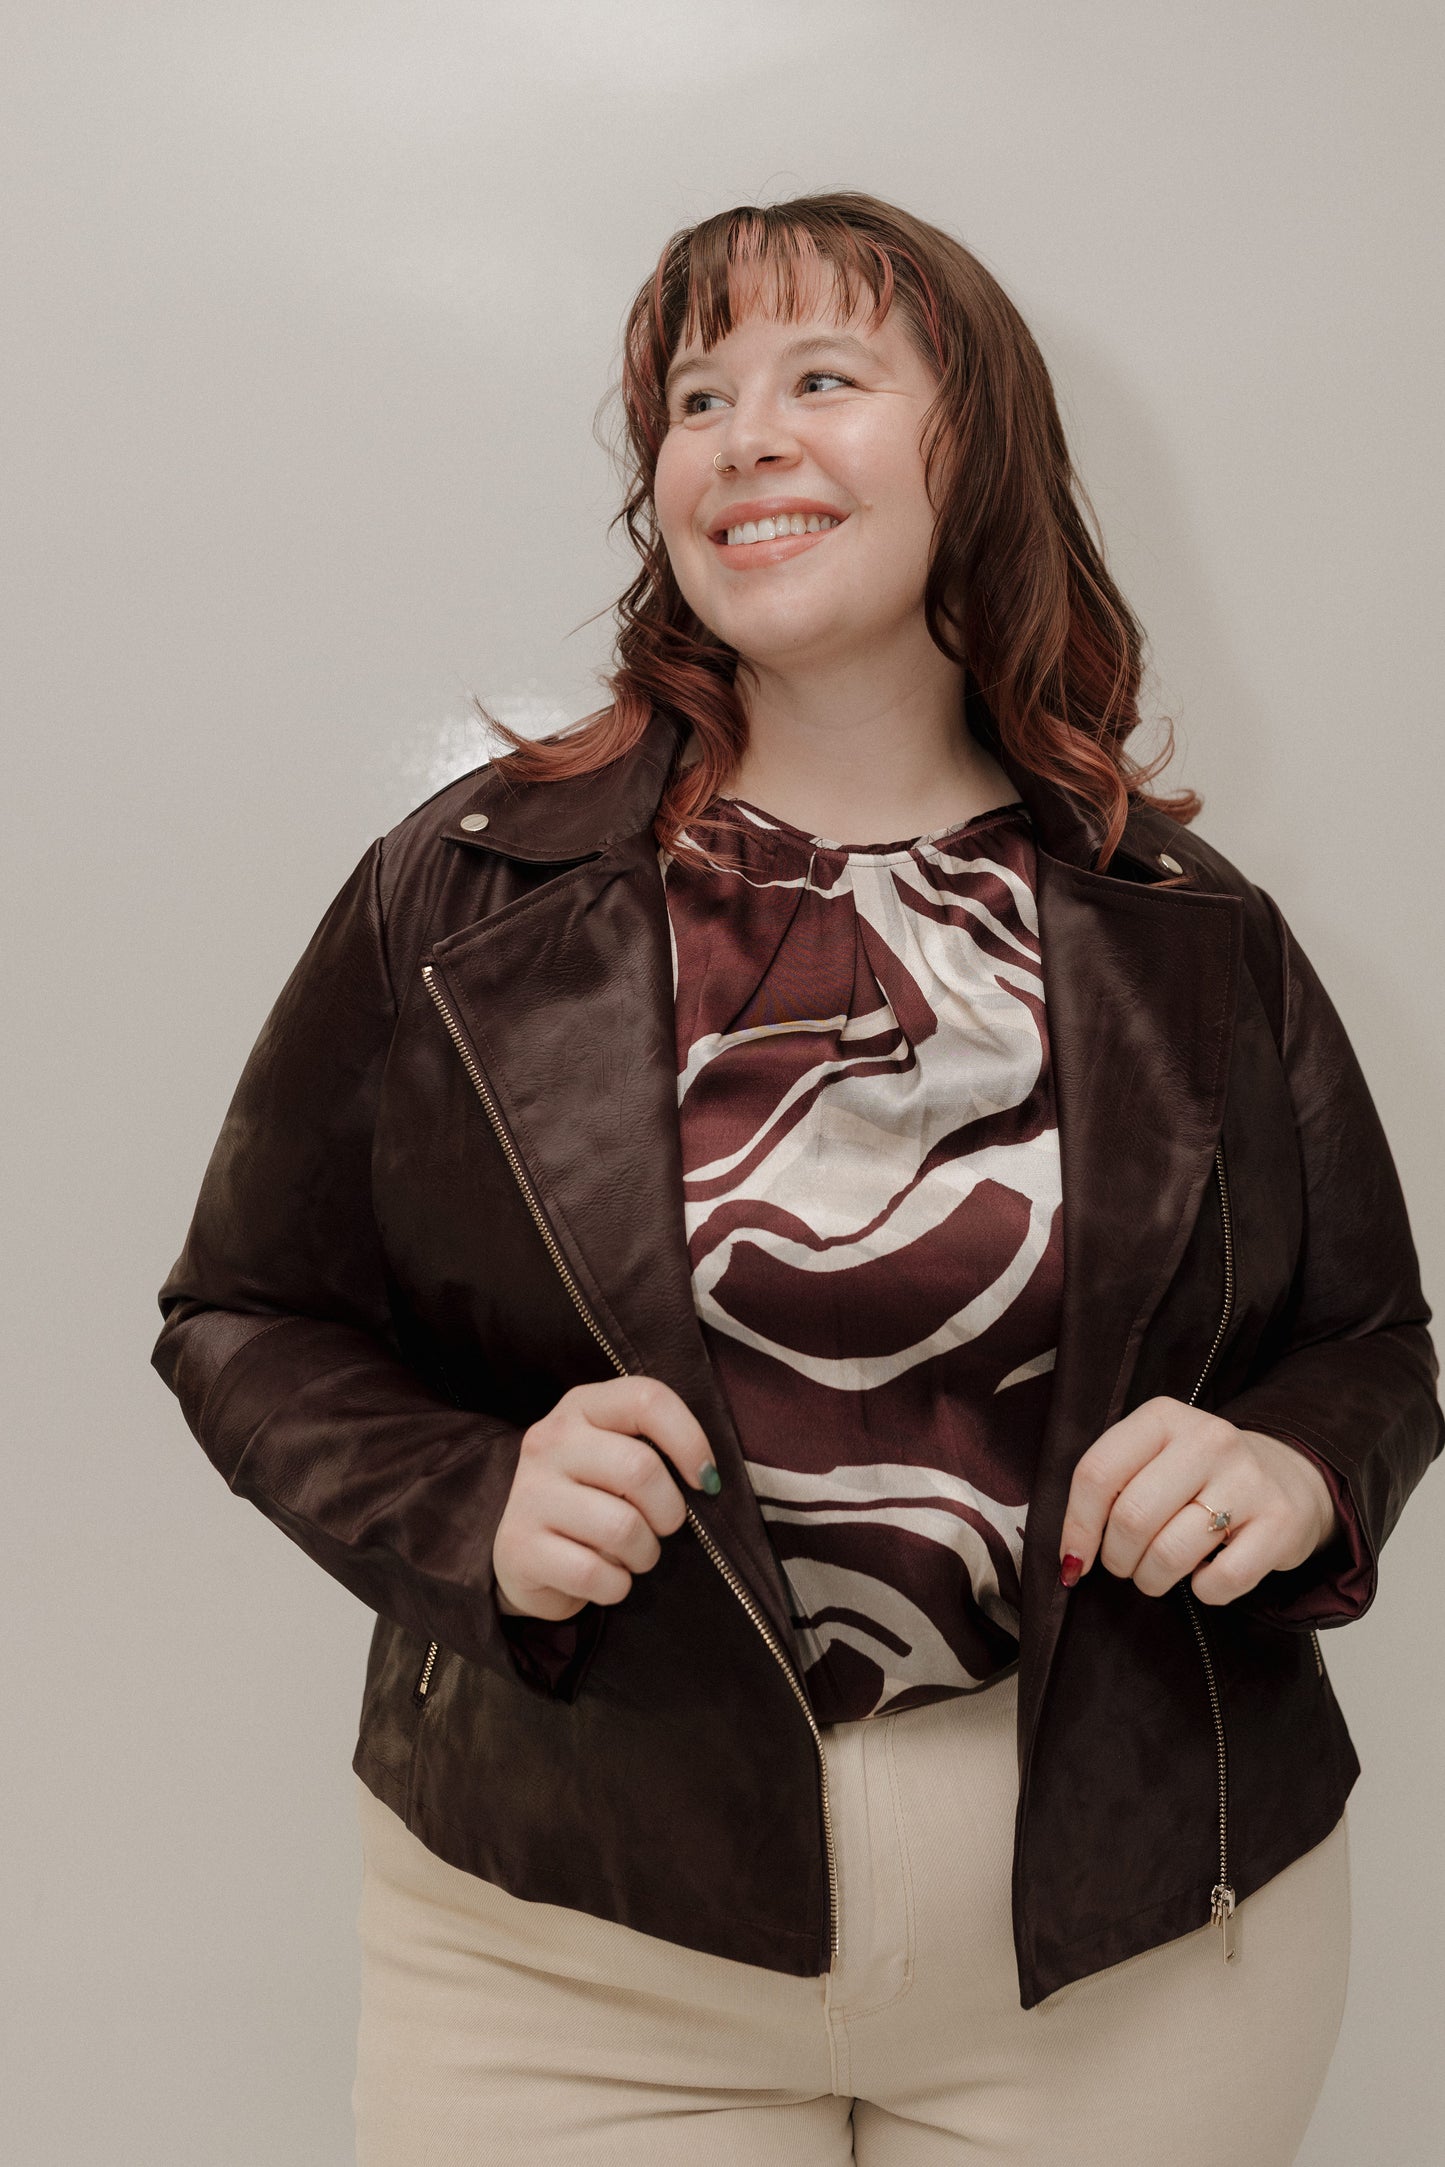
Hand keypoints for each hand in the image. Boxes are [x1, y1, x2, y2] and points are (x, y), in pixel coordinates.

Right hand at [492, 1377, 720, 1621]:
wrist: (524, 1554)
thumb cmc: (592, 1500)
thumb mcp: (616, 1456)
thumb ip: (654, 1449)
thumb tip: (708, 1479)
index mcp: (581, 1407)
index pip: (646, 1399)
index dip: (689, 1441)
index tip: (706, 1479)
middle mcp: (549, 1442)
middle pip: (640, 1469)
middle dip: (669, 1512)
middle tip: (662, 1526)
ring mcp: (529, 1494)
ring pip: (622, 1527)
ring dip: (644, 1553)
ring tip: (633, 1553)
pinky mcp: (519, 1547)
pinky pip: (595, 1574)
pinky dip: (616, 1586)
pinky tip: (605, 1577)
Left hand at [1058, 1396, 1340, 1605]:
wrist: (1288, 1476)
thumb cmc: (1199, 1475)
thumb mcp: (1152, 1458)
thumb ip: (1110, 1489)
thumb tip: (1071, 1559)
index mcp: (1163, 1417)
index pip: (1096, 1473)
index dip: (1077, 1526)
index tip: (1076, 1558)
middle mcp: (1209, 1440)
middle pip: (1132, 1517)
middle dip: (1117, 1558)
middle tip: (1126, 1564)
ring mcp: (1249, 1480)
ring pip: (1170, 1553)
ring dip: (1152, 1579)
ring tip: (1158, 1573)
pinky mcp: (1281, 1522)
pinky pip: (1220, 1581)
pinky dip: (1203, 1592)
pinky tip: (1206, 1574)